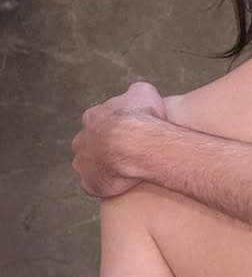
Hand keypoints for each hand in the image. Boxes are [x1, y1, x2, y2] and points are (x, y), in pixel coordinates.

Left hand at [72, 81, 165, 197]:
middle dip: (104, 147)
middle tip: (126, 151)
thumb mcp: (144, 91)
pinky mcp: (90, 183)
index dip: (115, 127)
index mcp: (93, 117)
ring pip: (88, 164)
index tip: (130, 131)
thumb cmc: (142, 118)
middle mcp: (82, 139)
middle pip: (90, 143)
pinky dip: (103, 184)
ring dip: (102, 166)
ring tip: (124, 169)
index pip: (100, 121)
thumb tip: (136, 94)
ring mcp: (83, 162)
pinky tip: (119, 183)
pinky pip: (92, 185)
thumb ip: (135, 93)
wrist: (139, 144)